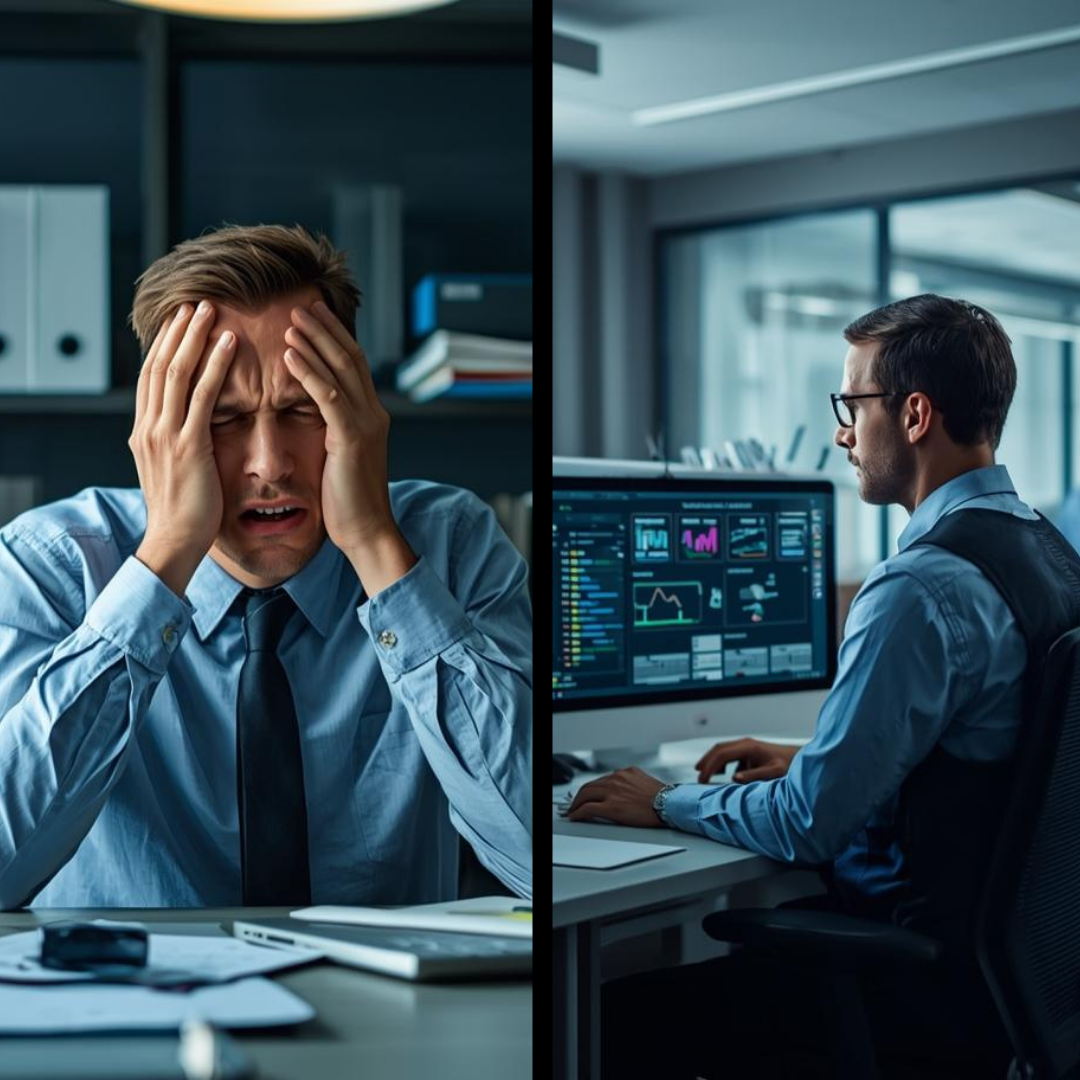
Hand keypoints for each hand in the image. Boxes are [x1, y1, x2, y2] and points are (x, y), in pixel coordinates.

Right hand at [130, 301, 236, 595]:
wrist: (175, 542)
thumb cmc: (183, 511)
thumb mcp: (172, 470)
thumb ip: (175, 442)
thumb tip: (187, 426)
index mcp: (144, 431)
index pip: (152, 376)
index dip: (165, 344)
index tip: (180, 320)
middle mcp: (149, 427)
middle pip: (160, 365)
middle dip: (178, 331)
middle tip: (195, 301)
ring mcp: (165, 435)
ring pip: (177, 372)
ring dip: (194, 337)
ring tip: (213, 310)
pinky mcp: (188, 446)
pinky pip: (203, 396)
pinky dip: (214, 365)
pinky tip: (229, 344)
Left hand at [282, 302, 415, 593]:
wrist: (367, 531)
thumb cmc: (348, 502)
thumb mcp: (342, 457)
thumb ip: (335, 431)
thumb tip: (316, 417)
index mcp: (370, 416)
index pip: (353, 365)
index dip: (334, 337)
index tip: (312, 315)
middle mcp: (373, 413)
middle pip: (350, 358)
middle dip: (325, 329)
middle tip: (301, 303)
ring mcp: (365, 424)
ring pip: (340, 371)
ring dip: (314, 342)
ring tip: (291, 320)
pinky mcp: (351, 439)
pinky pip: (328, 397)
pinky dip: (308, 372)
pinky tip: (289, 355)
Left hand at [566, 768, 666, 827]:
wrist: (670, 805)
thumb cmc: (663, 799)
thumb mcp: (645, 783)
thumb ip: (631, 784)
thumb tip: (623, 792)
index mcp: (625, 773)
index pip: (601, 780)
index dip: (591, 789)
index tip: (587, 795)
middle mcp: (617, 778)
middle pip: (589, 786)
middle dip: (579, 796)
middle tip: (574, 804)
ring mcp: (613, 791)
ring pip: (585, 795)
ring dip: (576, 804)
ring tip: (573, 811)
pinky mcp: (612, 806)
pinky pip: (588, 808)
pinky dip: (578, 812)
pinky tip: (575, 816)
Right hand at [695, 738, 798, 783]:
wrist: (800, 758)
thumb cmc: (790, 765)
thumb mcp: (774, 772)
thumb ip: (755, 775)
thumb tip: (735, 777)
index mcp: (748, 747)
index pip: (721, 754)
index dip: (709, 767)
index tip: (702, 779)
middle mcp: (745, 743)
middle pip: (718, 749)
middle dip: (706, 762)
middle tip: (698, 777)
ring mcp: (746, 746)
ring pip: (722, 750)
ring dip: (712, 760)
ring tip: (704, 774)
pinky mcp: (749, 751)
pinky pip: (730, 754)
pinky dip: (721, 762)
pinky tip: (722, 773)